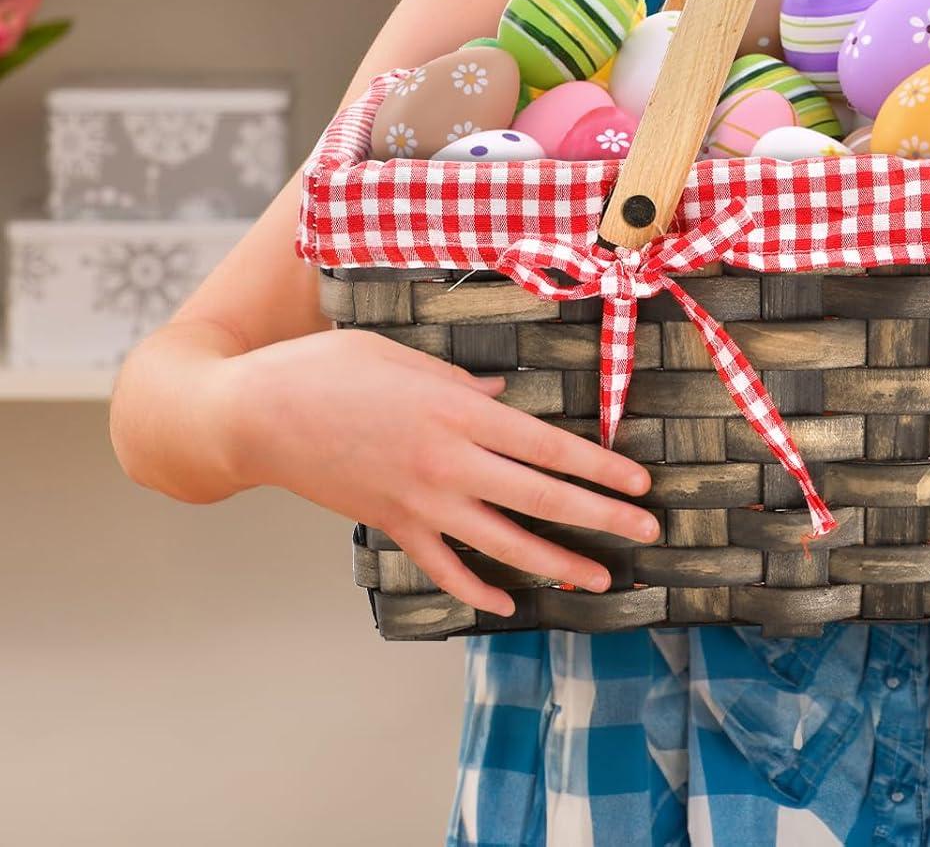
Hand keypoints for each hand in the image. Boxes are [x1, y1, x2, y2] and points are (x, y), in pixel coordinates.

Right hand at [219, 328, 659, 616]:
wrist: (251, 415)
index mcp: (457, 412)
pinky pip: (443, 567)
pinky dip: (477, 589)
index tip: (639, 481)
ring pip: (502, 542)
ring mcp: (419, 501)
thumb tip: (506, 397)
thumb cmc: (326, 368)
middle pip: (540, 498)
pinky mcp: (390, 525)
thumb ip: (462, 382)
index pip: (548, 445)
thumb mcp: (403, 354)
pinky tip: (508, 604)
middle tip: (647, 531)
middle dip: (601, 517)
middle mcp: (447, 462)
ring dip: (556, 561)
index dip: (600, 467)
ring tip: (599, 578)